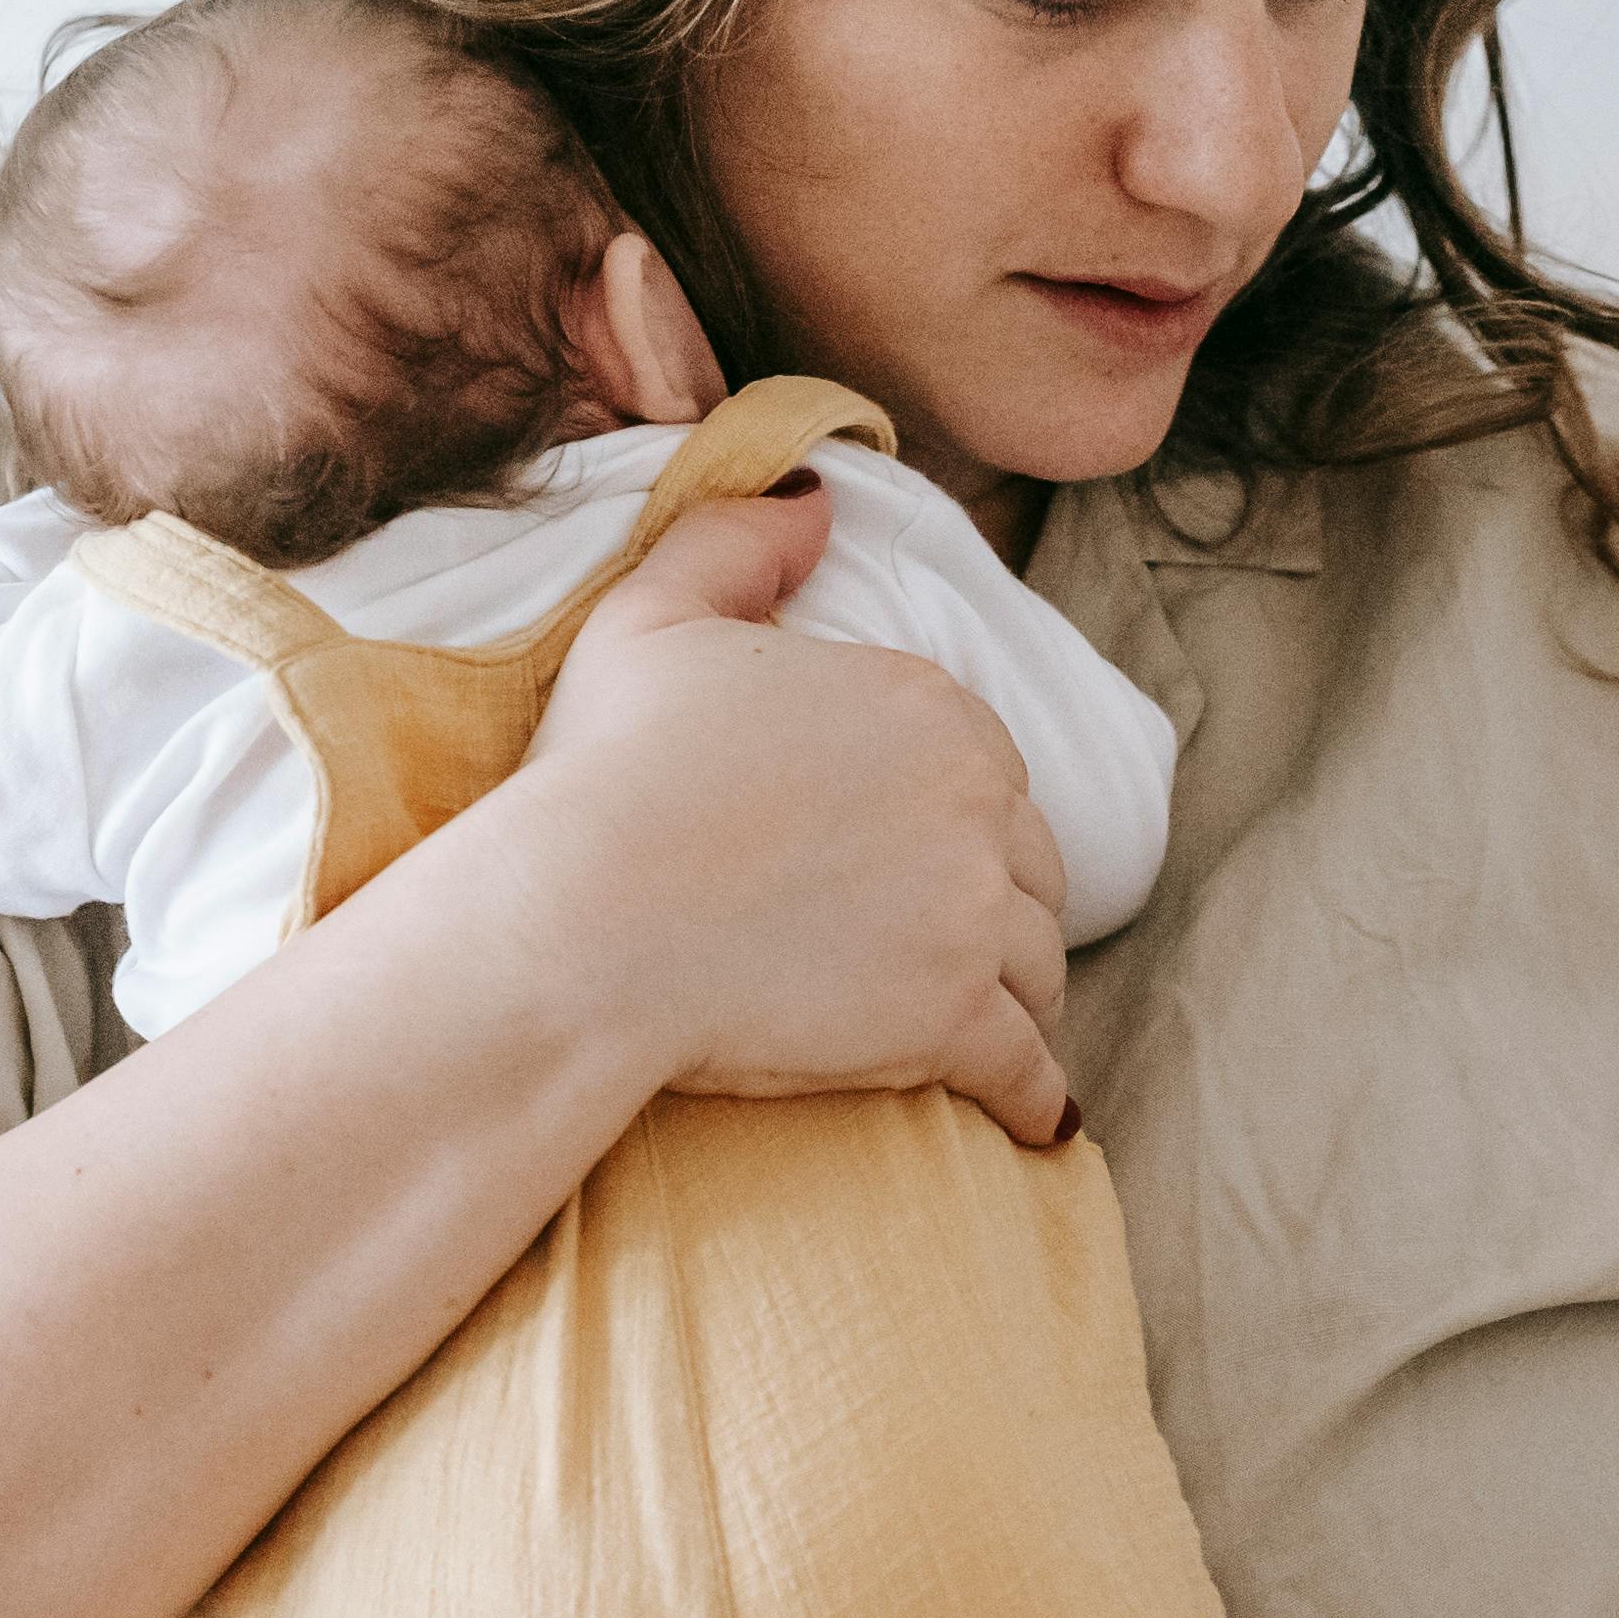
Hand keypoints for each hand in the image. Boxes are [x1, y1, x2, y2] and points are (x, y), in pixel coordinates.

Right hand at [494, 488, 1079, 1141]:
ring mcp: (970, 911)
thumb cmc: (601, 775)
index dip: (958, 820)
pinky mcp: (956, 1017)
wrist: (578, 918)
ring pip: (1040, 966)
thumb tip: (817, 496)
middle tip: (960, 953)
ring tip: (993, 1030)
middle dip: (1000, 908)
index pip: (987, 770)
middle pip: (1029, 867)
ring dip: (1022, 998)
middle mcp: (974, 798)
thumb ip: (740, 542)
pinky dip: (1038, 1096)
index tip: (920, 859)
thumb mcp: (652, 618)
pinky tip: (1036, 1121)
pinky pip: (1032, 1069)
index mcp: (924, 703)